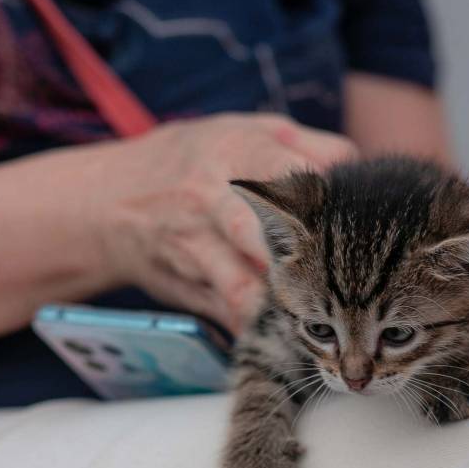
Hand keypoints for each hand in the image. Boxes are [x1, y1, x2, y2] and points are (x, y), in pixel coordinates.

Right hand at [88, 113, 356, 333]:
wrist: (110, 202)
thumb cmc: (195, 160)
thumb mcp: (244, 131)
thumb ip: (307, 147)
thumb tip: (358, 167)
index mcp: (235, 151)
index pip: (284, 170)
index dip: (323, 192)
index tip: (355, 213)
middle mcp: (211, 199)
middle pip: (261, 232)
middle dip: (304, 258)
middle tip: (346, 280)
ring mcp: (194, 248)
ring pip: (242, 286)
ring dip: (281, 308)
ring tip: (320, 321)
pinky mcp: (187, 288)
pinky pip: (227, 314)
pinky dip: (256, 329)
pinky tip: (285, 336)